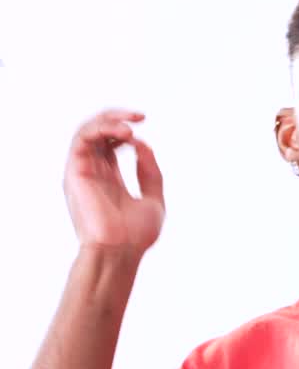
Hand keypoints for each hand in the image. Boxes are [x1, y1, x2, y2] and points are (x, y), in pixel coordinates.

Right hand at [63, 111, 164, 252]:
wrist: (121, 253)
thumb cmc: (136, 236)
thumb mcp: (153, 199)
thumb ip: (148, 170)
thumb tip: (141, 143)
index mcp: (110, 178)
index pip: (110, 142)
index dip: (126, 129)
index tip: (144, 126)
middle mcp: (94, 172)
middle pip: (98, 131)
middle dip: (117, 117)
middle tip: (140, 116)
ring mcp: (83, 171)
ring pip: (88, 130)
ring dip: (109, 120)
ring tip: (130, 127)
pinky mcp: (75, 172)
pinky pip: (81, 138)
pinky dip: (101, 129)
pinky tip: (123, 134)